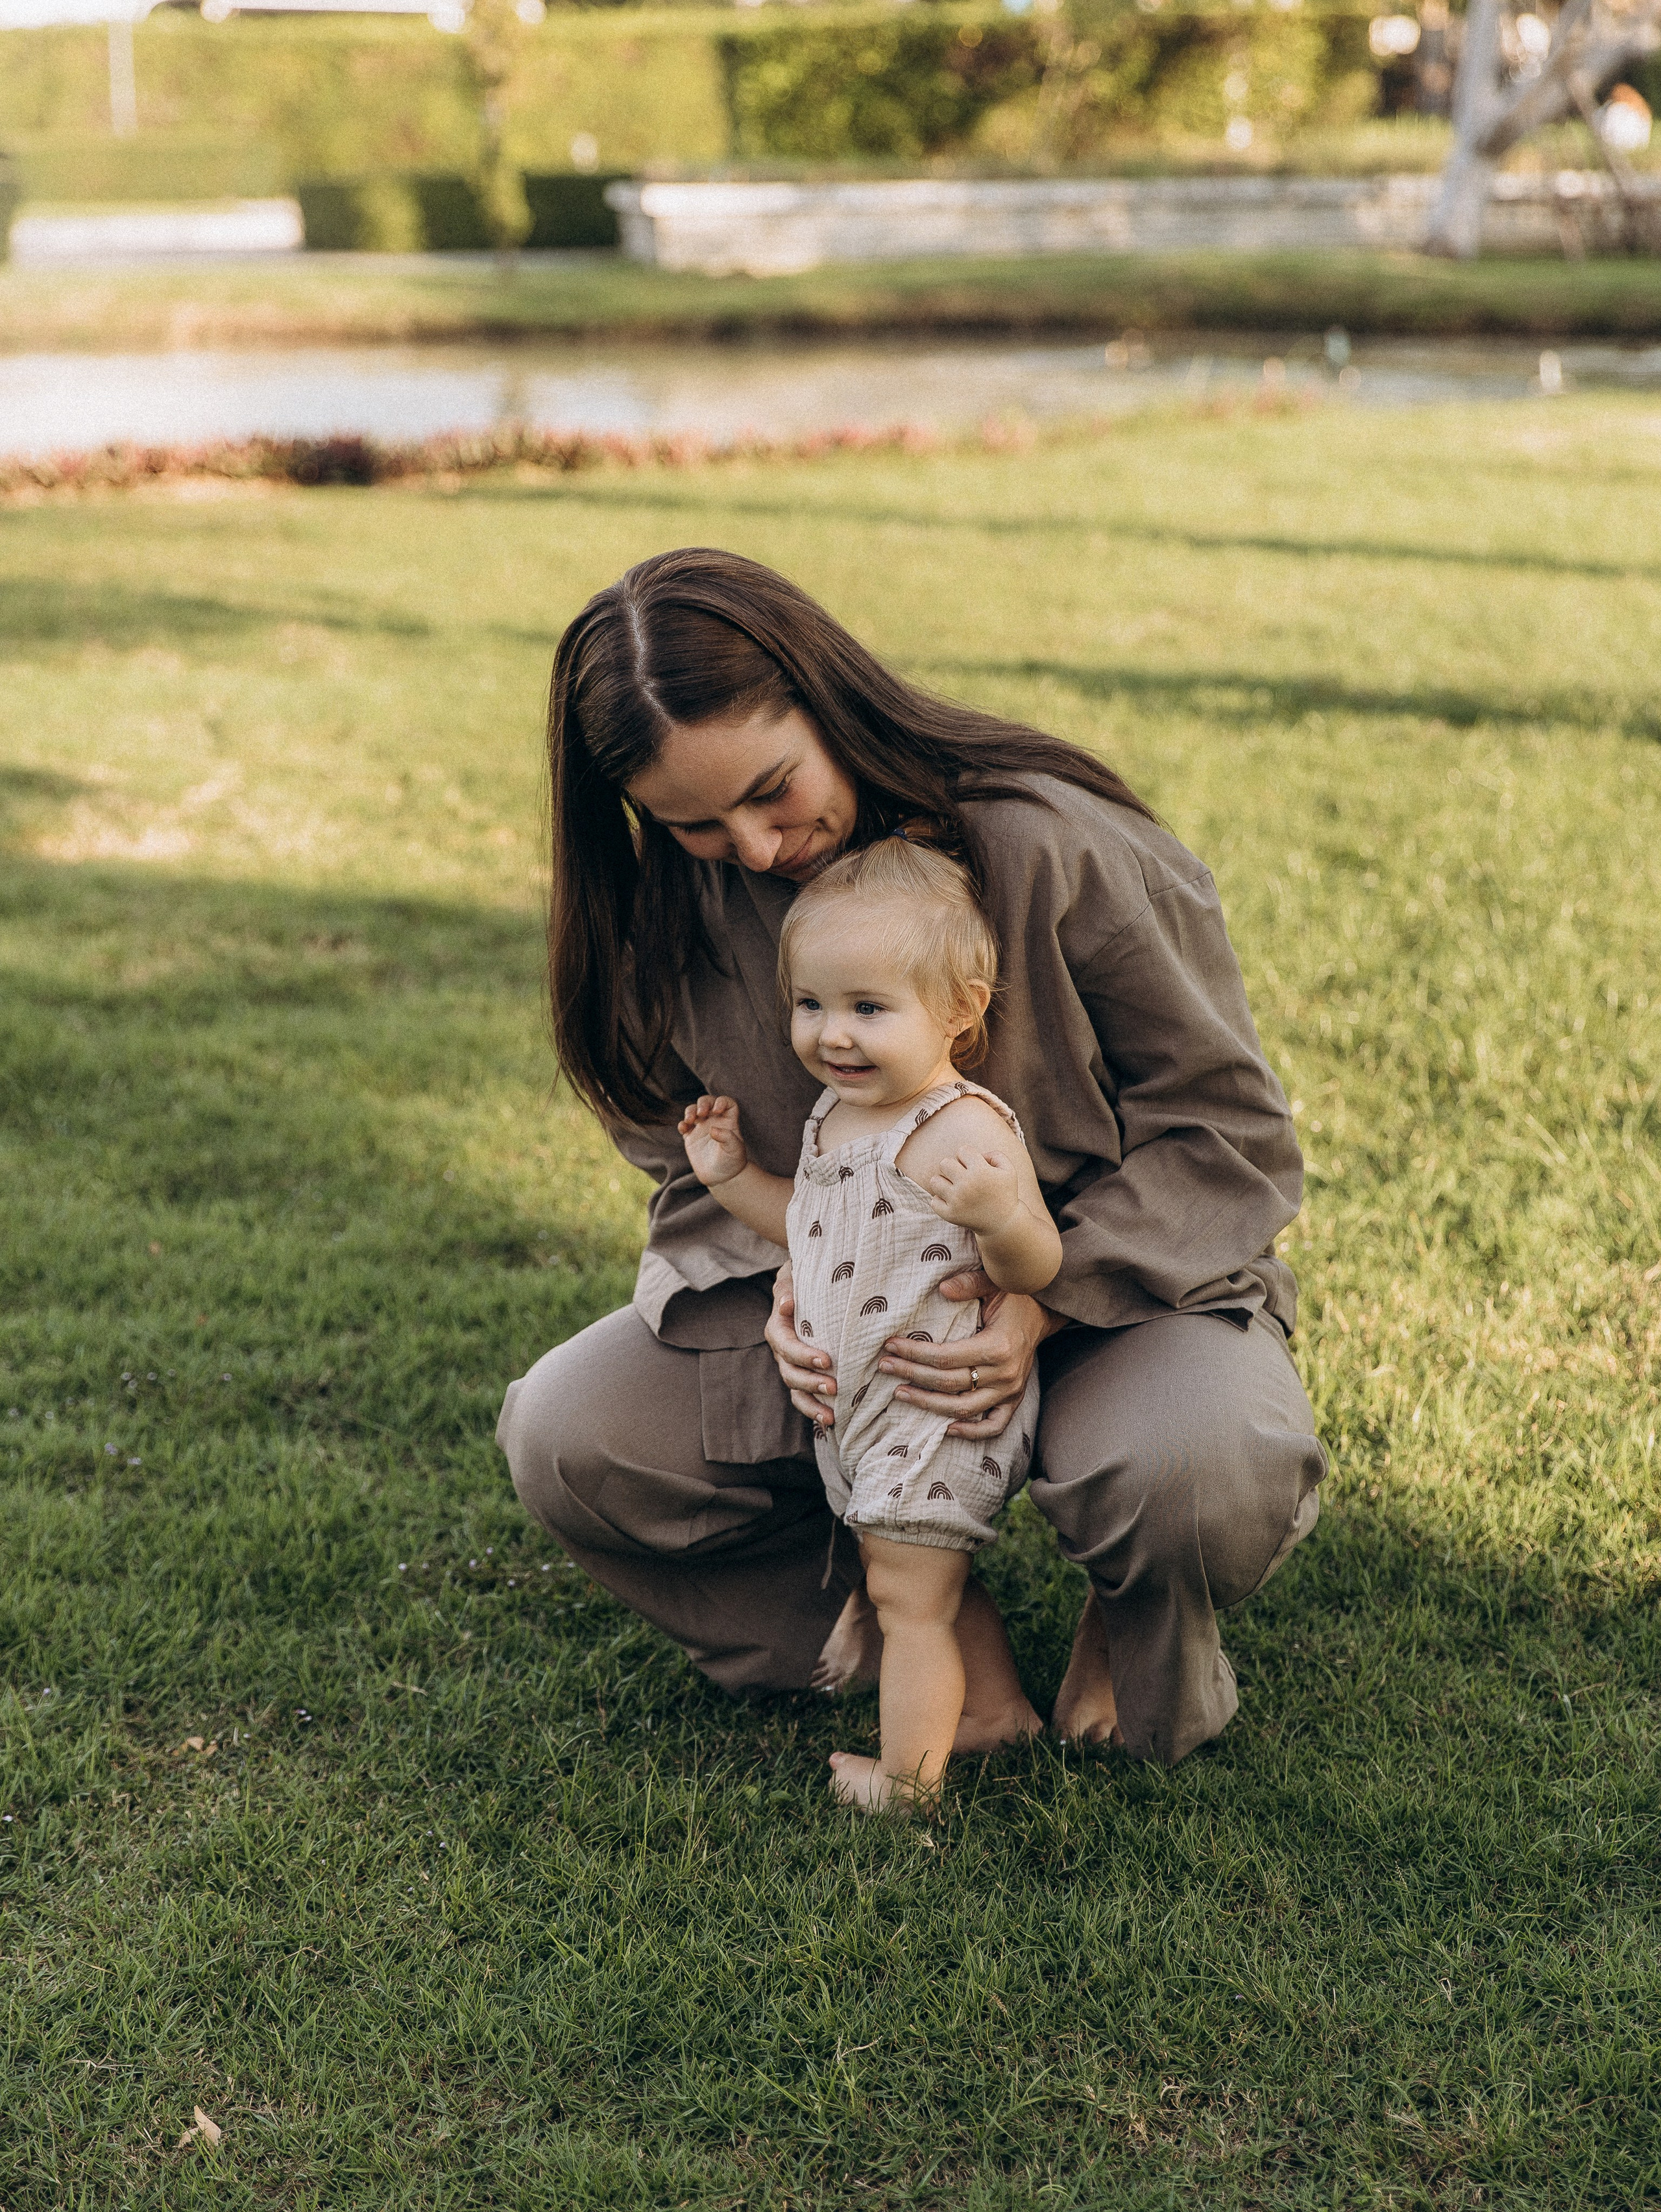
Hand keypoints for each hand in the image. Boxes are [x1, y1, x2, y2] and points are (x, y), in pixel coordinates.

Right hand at [677, 1094, 747, 1188]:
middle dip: (703, 1103)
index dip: (722, 1101)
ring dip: (690, 1111)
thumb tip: (712, 1129)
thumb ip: (727, 1138)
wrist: (721, 1177)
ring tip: (689, 1120)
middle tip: (701, 1113)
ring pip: (694, 1110)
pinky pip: (684, 1125)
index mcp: (728, 1121)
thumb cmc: (732, 1162)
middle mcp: (715, 1122)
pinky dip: (682, 1124)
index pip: (727, 1103)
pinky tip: (683, 1129)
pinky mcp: (691, 1137)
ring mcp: (702, 1128)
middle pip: (708, 1102)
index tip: (717, 1110)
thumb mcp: (735, 1150)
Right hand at [766, 1261, 837, 1428]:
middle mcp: (782, 1352)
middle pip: (790, 1374)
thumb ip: (788, 1287)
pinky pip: (805, 1397)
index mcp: (778, 1329)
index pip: (786, 1347)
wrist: (808, 1287)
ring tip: (832, 1417)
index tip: (827, 1360)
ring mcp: (792, 1366)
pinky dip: (816, 1410)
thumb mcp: (794, 1276)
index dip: (804, 1356)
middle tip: (835, 1387)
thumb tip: (787, 1303)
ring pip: (796, 1391)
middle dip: (811, 1383)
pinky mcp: (804, 1375)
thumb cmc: (805, 1280)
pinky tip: (833, 1420)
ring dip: (812, 1405)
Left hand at [879, 1272, 1064, 1438]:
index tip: (890, 1346)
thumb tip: (942, 1288)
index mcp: (998, 1346)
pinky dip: (971, 1432)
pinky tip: (946, 1428)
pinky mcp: (1014, 1400)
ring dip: (929, 1404)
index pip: (946, 1357)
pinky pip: (994, 1426)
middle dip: (912, 1374)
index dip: (915, 1353)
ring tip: (900, 1393)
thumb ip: (970, 1283)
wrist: (1043, 1313)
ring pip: (963, 1409)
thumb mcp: (996, 1282)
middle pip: (948, 1383)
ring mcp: (1010, 1391)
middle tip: (885, 1366)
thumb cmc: (1015, 1296)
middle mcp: (1005, 1374)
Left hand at [925, 1148, 1019, 1237]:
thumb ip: (994, 1154)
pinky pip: (934, 1201)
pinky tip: (953, 1201)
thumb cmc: (1005, 1193)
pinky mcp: (950, 1215)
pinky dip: (941, 1200)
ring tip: (955, 1188)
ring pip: (935, 1181)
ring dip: (944, 1182)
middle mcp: (967, 1185)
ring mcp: (957, 1201)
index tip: (975, 1166)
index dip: (968, 1156)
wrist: (1003, 1223)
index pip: (962, 1150)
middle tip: (963, 1176)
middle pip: (944, 1163)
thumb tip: (976, 1155)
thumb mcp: (1008, 1170)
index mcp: (981, 1171)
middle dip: (953, 1167)